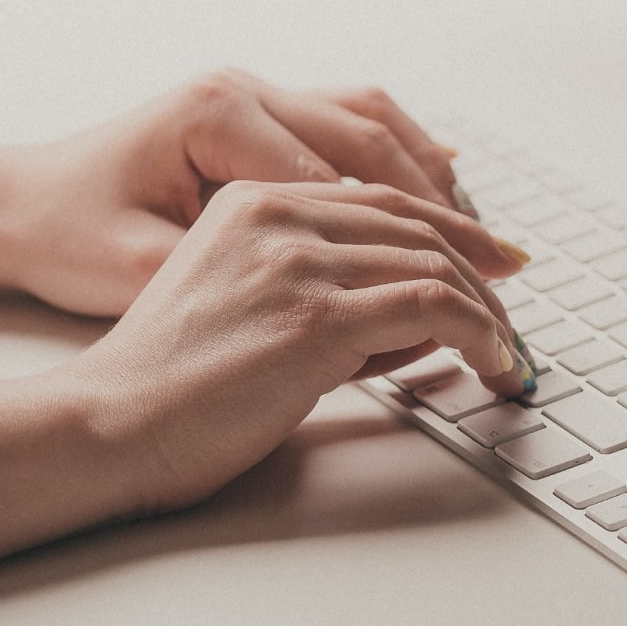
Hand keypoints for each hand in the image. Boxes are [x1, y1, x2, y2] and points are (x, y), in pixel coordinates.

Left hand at [0, 69, 496, 316]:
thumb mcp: (156, 275)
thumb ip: (266, 292)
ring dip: (439, 181)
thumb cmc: (71, 240)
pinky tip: (444, 196)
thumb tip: (382, 324)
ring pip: (378, 122)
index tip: (466, 301)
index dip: (418, 250)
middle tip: (507, 270)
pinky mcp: (261, 109)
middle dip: (452, 214)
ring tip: (486, 241)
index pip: (349, 185)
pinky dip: (407, 157)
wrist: (17, 204)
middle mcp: (243, 90)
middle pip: (379, 145)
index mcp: (218, 116)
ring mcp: (255, 92)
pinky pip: (356, 121)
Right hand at [57, 179, 530, 509]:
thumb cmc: (175, 385)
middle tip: (515, 317)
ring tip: (507, 354)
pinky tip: (491, 362)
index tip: (498, 260)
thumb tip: (426, 316)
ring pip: (434, 264)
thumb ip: (332, 294)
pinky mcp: (316, 316)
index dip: (454, 229)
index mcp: (255, 203)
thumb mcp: (253, 308)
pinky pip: (432, 306)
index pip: (384, 201)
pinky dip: (478, 333)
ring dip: (488, 313)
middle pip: (418, 226)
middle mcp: (278, 217)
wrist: (111, 424)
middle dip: (483, 272)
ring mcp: (298, 262)